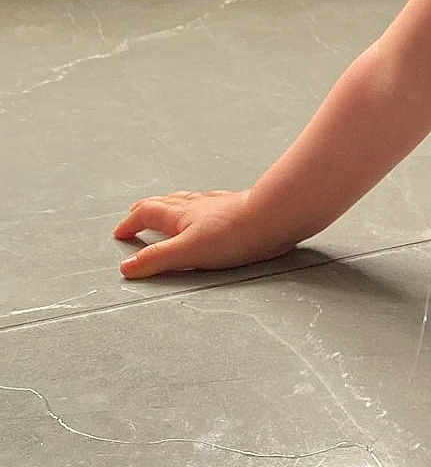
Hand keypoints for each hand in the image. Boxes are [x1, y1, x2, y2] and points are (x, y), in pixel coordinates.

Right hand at [113, 189, 294, 278]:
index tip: (120, 232)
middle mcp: (198, 205)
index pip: (148, 213)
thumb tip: (126, 266)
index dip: (131, 222)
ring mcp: (219, 204)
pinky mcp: (238, 208)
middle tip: (137, 213)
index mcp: (181, 215)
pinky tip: (211, 209)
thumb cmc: (233, 234)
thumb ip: (156, 259)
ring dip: (173, 204)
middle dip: (148, 208)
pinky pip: (211, 204)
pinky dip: (200, 206)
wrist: (274, 217)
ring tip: (169, 207)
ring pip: (189, 200)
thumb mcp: (187, 252)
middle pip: (166, 202)